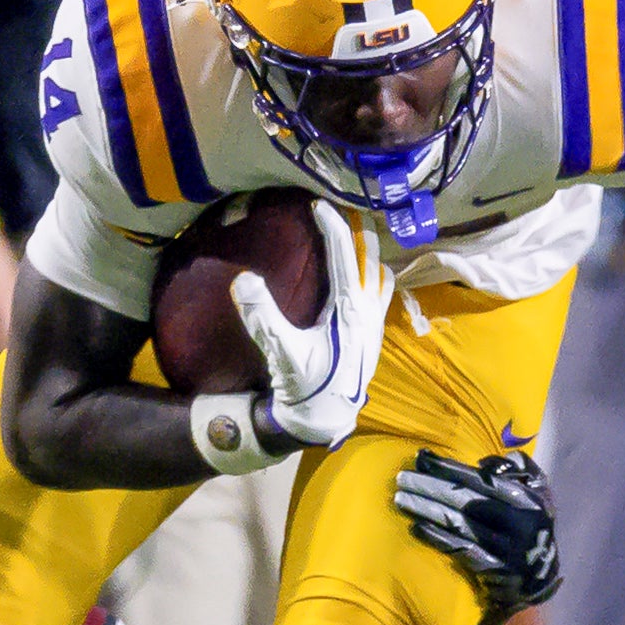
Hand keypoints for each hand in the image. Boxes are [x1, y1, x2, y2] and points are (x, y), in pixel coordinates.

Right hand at [234, 201, 390, 447]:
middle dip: (355, 230)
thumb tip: (243, 279)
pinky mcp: (374, 333)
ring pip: (380, 272)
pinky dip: (373, 273)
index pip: (343, 255)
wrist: (325, 419)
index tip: (318, 205)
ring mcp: (374, 322)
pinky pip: (381, 291)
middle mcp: (367, 311)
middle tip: (338, 210)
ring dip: (367, 251)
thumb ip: (262, 316)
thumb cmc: (305, 386)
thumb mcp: (280, 352)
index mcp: (348, 310)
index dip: (331, 226)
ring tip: (353, 235)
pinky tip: (363, 274)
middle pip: (369, 256)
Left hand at [395, 449, 559, 611]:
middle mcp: (517, 522)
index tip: (421, 457)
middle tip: (402, 478)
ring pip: (458, 524)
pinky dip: (435, 537)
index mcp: (526, 498)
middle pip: (465, 499)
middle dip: (430, 486)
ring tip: (400, 499)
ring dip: (426, 510)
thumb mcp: (539, 491)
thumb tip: (483, 463)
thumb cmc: (532, 523)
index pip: (480, 478)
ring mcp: (504, 548)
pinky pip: (459, 549)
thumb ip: (521, 467)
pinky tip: (415, 527)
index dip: (448, 467)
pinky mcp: (492, 570)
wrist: (541, 577)